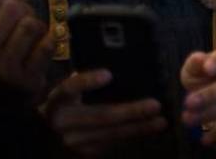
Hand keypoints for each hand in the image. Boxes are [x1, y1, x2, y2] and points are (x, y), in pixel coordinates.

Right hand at [0, 0, 51, 103]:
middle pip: (13, 9)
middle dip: (24, 10)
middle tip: (24, 20)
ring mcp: (1, 71)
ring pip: (32, 24)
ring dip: (36, 26)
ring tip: (29, 37)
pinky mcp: (26, 80)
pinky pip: (48, 42)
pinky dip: (48, 41)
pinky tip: (39, 50)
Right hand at [40, 70, 165, 154]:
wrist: (54, 126)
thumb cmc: (73, 98)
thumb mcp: (75, 86)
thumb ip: (90, 77)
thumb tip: (120, 64)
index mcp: (59, 98)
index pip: (71, 87)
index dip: (87, 81)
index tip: (108, 74)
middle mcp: (63, 121)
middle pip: (99, 115)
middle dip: (130, 112)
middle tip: (155, 105)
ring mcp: (73, 140)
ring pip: (110, 134)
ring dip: (138, 128)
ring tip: (160, 121)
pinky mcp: (85, 151)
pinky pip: (113, 144)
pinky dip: (134, 136)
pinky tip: (151, 129)